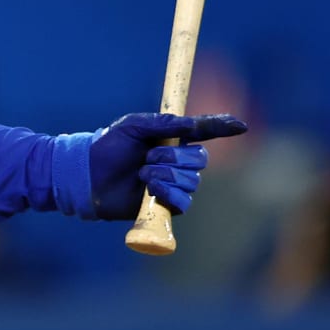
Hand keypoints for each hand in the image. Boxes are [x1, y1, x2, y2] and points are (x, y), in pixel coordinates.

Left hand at [86, 112, 247, 219]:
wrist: (89, 175)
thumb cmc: (108, 148)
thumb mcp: (134, 126)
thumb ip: (164, 124)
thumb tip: (194, 123)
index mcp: (171, 139)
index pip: (204, 132)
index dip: (222, 128)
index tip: (240, 125)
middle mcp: (177, 161)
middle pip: (200, 159)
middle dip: (175, 157)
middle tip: (148, 157)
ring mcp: (173, 184)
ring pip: (191, 181)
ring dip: (165, 175)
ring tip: (142, 174)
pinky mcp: (167, 205)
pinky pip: (183, 202)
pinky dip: (168, 194)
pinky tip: (149, 190)